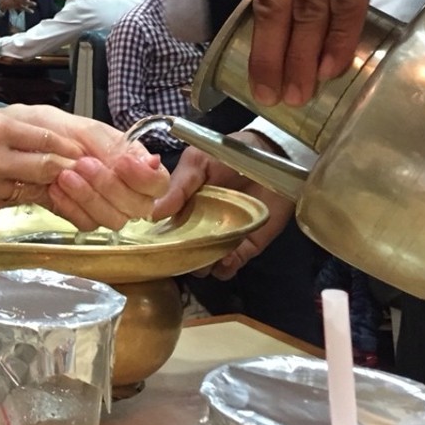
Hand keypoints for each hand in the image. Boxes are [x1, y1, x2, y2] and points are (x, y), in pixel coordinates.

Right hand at [0, 106, 168, 231]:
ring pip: (58, 171)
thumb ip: (40, 156)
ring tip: (118, 213)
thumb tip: (87, 173)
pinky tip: (81, 216)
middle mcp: (14, 128)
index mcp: (23, 116)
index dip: (118, 148)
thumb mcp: (1, 140)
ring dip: (92, 195)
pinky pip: (30, 196)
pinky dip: (60, 206)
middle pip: (79, 147)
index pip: (83, 128)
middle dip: (114, 174)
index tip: (146, 167)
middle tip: (140, 197)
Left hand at [9, 105, 169, 230]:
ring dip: (90, 197)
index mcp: (132, 163)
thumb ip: (114, 145)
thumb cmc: (52, 129)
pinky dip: (71, 207)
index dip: (144, 178)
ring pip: (114, 219)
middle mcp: (123, 188)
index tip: (120, 163)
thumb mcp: (83, 128)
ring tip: (64, 175)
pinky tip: (55, 189)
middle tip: (83, 164)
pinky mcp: (81, 216)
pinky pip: (87, 224)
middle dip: (110, 186)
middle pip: (138, 206)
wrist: (17, 142)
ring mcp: (103, 205)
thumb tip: (150, 162)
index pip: (158, 183)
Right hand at [151, 140, 294, 277]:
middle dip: (180, 258)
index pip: (163, 231)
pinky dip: (225, 268)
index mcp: (181, 207)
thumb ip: (178, 186)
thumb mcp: (198, 162)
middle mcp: (197, 227)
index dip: (157, 241)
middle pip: (181, 253)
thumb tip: (152, 213)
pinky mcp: (245, 247)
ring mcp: (221, 239)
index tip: (154, 245)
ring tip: (209, 256)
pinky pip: (229, 267)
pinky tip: (226, 258)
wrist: (273, 156)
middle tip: (184, 252)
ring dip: (202, 265)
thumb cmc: (229, 156)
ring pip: (203, 265)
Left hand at [241, 0, 424, 107]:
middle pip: (271, 0)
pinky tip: (333, 65)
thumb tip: (282, 11)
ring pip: (307, 6)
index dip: (251, 30)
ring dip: (302, 57)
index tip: (253, 63)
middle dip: (267, 55)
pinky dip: (339, 38)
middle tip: (266, 94)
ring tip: (298, 92)